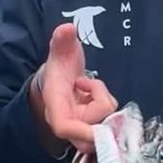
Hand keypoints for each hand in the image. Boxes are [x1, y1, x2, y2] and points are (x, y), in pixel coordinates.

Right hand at [31, 23, 117, 152]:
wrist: (60, 74)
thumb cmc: (60, 64)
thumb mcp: (61, 48)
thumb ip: (62, 39)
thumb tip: (66, 28)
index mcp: (55, 104)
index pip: (64, 127)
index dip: (81, 130)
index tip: (98, 122)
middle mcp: (66, 119)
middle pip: (88, 134)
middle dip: (101, 112)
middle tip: (94, 86)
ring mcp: (79, 124)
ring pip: (101, 126)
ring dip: (104, 103)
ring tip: (92, 85)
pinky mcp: (90, 124)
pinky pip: (106, 121)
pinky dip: (107, 105)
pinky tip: (95, 92)